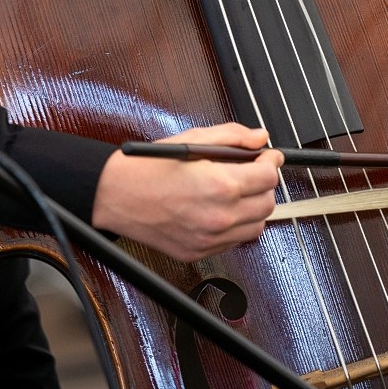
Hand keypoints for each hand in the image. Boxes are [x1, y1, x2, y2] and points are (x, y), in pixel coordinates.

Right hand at [91, 122, 281, 262]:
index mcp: (221, 185)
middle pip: (267, 203)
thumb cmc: (148, 168)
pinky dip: (235, 225)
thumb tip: (259, 138)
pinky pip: (234, 241)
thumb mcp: (193, 139)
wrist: (116, 196)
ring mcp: (210, 238)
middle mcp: (219, 216)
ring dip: (253, 207)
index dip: (271, 162)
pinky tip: (219, 209)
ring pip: (256, 226)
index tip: (268, 156)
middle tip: (251, 171)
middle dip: (264, 184)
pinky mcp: (200, 252)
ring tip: (235, 192)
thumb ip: (232, 137)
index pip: (269, 176)